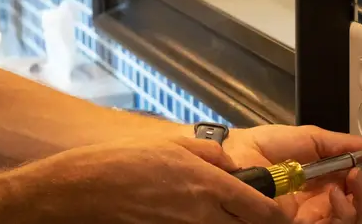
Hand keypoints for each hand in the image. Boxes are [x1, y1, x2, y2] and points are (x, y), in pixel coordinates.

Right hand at [21, 137, 290, 223]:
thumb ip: (209, 154)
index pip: (264, 211)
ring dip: (226, 221)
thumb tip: (229, 164)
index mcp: (209, 186)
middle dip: (253, 218)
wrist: (85, 191)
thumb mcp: (171, 145)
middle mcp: (205, 215)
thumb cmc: (121, 164)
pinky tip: (184, 213)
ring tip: (206, 206)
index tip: (276, 208)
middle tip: (245, 207)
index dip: (276, 212)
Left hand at [222, 125, 361, 223]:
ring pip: (359, 218)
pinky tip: (338, 192)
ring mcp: (316, 216)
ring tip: (358, 173)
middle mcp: (325, 201)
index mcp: (326, 179)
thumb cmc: (258, 148)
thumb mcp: (308, 139)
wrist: (231, 158)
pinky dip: (344, 210)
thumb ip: (342, 144)